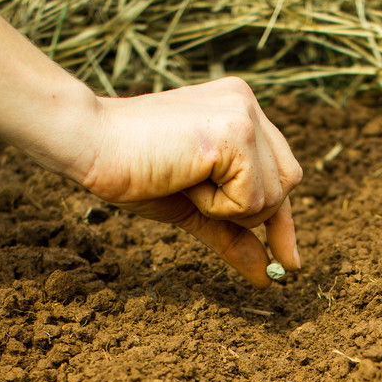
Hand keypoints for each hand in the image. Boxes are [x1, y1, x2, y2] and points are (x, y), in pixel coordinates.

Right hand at [83, 78, 302, 288]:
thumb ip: (234, 236)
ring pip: (274, 197)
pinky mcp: (238, 133)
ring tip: (187, 179)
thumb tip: (268, 277)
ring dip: (228, 209)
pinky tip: (187, 178)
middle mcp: (248, 104)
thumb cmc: (135, 172)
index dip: (282, 222)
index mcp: (239, 110)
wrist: (92, 145)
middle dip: (249, 211)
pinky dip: (219, 206)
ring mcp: (245, 114)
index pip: (280, 174)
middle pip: (287, 186)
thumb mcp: (196, 210)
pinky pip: (253, 200)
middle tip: (196, 192)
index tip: (288, 262)